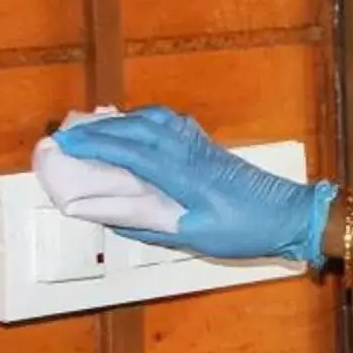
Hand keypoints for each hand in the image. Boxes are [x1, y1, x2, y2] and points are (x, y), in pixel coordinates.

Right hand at [44, 106, 336, 263]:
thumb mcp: (189, 233)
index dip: (92, 144)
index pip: (126, 150)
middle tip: (67, 133)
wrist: (288, 215)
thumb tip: (97, 210)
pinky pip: (169, 122)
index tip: (63, 143)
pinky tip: (137, 124)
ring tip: (94, 126)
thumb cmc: (243, 230)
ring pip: (152, 120)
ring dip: (120, 120)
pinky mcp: (208, 145)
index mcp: (180, 171)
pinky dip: (145, 118)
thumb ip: (141, 219)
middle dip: (98, 129)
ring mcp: (199, 143)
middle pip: (134, 128)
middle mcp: (187, 149)